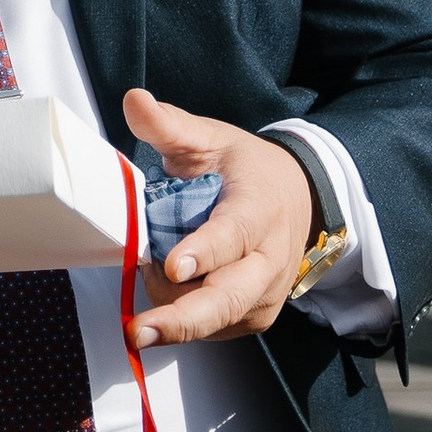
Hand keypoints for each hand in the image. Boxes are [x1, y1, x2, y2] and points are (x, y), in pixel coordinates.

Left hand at [123, 90, 316, 346]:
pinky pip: (216, 327)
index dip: (204, 252)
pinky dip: (185, 316)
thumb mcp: (210, 139)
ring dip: (174, 309)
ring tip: (149, 275)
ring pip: (218, 318)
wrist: (296, 198)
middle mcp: (269, 259)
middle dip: (184, 319)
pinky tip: (170, 288)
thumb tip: (134, 101)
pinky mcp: (256, 315)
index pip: (232, 235)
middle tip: (141, 329)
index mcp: (258, 209)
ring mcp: (265, 293)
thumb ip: (170, 126)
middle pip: (229, 297)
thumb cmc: (245, 169)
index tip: (173, 265)